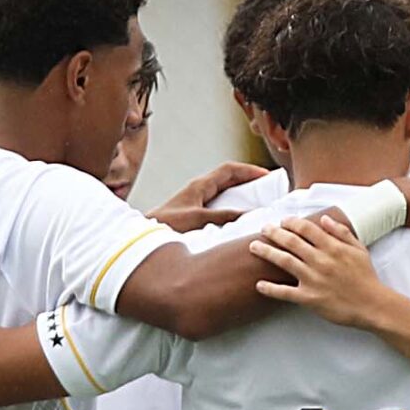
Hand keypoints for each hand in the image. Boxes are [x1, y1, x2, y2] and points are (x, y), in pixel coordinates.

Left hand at [149, 161, 270, 230]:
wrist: (141, 239)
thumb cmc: (166, 226)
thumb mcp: (199, 220)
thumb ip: (225, 216)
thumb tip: (250, 214)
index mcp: (200, 186)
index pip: (229, 170)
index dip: (250, 171)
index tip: (268, 176)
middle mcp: (198, 192)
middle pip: (229, 181)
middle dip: (249, 184)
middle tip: (268, 193)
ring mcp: (196, 204)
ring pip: (224, 196)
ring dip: (241, 199)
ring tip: (259, 208)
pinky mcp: (193, 217)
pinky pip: (218, 209)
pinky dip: (231, 212)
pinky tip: (239, 225)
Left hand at [250, 216, 397, 329]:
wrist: (373, 305)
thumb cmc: (366, 278)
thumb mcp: (359, 249)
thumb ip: (341, 232)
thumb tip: (324, 219)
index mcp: (332, 247)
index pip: (307, 229)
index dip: (292, 222)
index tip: (283, 221)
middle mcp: (320, 260)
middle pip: (291, 241)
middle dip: (274, 233)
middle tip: (264, 228)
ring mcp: (313, 279)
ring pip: (284, 261)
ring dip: (267, 252)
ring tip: (254, 246)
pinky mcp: (309, 298)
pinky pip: (285, 293)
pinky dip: (270, 289)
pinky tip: (259, 285)